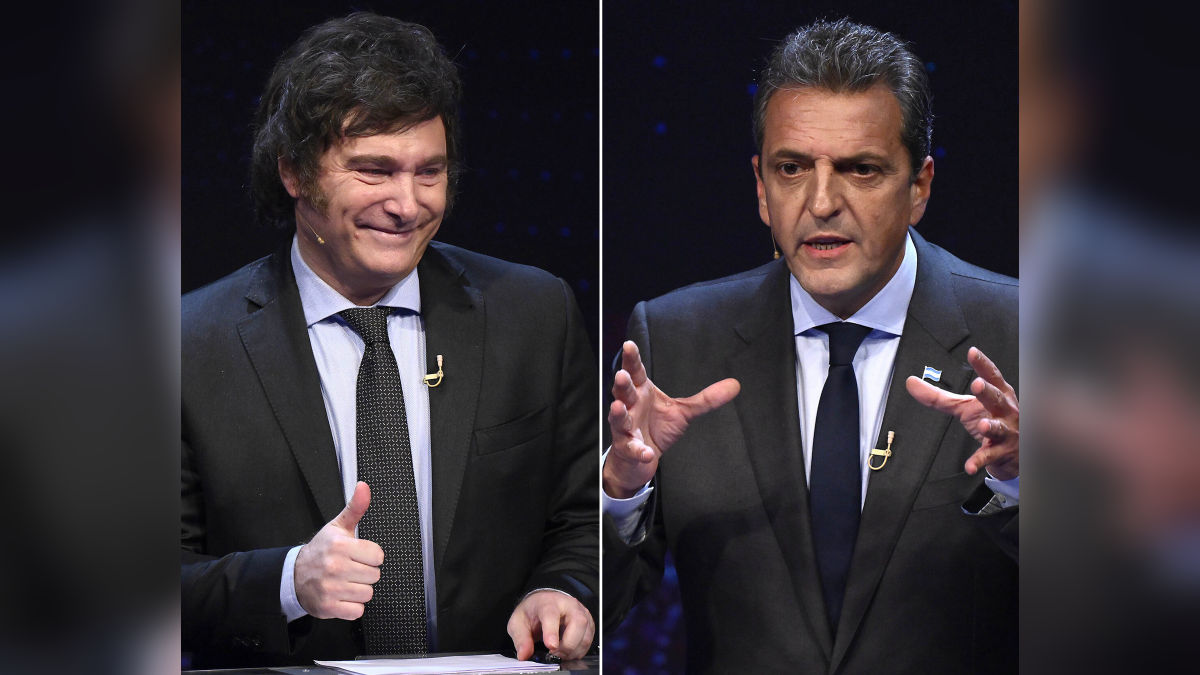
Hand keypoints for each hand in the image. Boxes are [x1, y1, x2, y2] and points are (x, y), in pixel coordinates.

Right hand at [294, 481, 384, 619]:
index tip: (358, 555)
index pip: (378, 556)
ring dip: (358, 590)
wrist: (294, 575)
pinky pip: (357, 611)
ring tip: (345, 582)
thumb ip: (355, 508)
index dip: (370, 556)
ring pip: (367, 593)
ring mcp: (331, 588)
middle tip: (350, 569)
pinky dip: (351, 606)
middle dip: (365, 573)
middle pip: (374, 576)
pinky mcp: (328, 606)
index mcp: (340, 546)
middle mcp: (335, 567)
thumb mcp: (337, 527)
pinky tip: (341, 595)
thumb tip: (364, 487)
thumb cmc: (321, 551)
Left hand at [507, 590, 594, 660]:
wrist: (545, 602)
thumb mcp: (519, 622)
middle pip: (577, 623)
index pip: (552, 615)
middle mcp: (569, 605)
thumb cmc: (533, 612)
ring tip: (560, 654)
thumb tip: (524, 655)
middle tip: (554, 654)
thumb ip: (521, 639)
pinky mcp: (588, 623)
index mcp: (549, 603)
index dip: (552, 632)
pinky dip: (579, 651)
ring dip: (574, 651)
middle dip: (568, 645)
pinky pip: (589, 641)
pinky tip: (568, 652)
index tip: (551, 646)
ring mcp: (581, 613)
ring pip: (586, 634)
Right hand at [604, 340, 740, 497]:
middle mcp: (630, 407)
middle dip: (622, 383)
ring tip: (618, 407)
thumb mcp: (684, 411)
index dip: (632, 359)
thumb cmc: (656, 429)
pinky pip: (632, 449)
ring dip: (618, 413)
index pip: (636, 372)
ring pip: (619, 419)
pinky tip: (646, 452)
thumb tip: (735, 385)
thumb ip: (706, 399)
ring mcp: (625, 428)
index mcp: (642, 392)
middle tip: (622, 374)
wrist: (640, 459)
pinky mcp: (627, 449)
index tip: (629, 345)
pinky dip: (638, 451)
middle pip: (623, 392)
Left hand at [906, 346, 1019, 479]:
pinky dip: (979, 461)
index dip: (982, 364)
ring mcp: (1007, 432)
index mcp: (999, 395)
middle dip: (988, 392)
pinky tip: (970, 467)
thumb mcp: (966, 407)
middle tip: (978, 385)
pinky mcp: (1002, 452)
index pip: (991, 377)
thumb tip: (910, 382)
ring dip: (991, 427)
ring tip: (983, 426)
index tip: (972, 352)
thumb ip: (939, 396)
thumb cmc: (991, 421)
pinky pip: (989, 456)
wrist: (1015, 453)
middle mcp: (1006, 411)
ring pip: (999, 429)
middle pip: (997, 399)